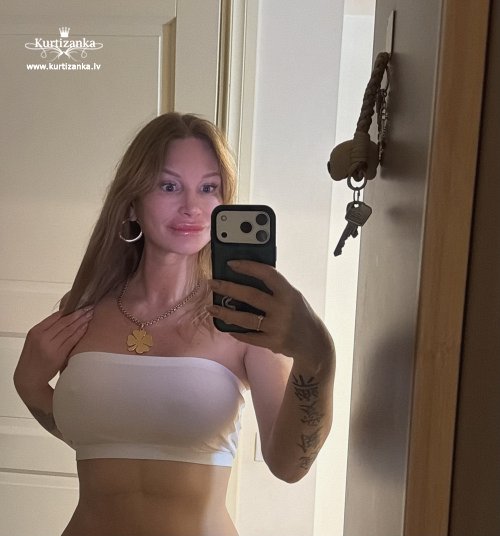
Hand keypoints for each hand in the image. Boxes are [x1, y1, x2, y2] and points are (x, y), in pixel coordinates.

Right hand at [14, 307, 92, 391]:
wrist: (28, 378)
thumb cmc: (33, 357)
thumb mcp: (35, 340)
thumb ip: (47, 329)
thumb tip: (65, 316)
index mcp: (36, 331)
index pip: (55, 317)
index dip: (69, 309)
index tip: (80, 304)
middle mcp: (43, 337)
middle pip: (64, 322)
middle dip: (78, 313)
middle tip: (90, 306)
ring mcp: (51, 346)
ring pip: (69, 330)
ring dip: (82, 321)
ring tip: (91, 314)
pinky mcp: (59, 355)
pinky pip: (72, 340)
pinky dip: (80, 332)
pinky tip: (86, 327)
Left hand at [207, 260, 333, 365]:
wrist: (314, 343)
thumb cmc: (300, 314)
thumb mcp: (293, 297)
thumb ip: (275, 288)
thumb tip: (246, 277)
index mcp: (289, 293)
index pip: (267, 274)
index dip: (248, 267)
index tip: (231, 263)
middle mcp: (283, 309)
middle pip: (250, 296)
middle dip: (228, 288)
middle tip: (212, 283)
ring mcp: (277, 328)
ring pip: (244, 319)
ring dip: (225, 313)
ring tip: (211, 308)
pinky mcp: (272, 343)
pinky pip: (249, 337)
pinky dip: (237, 332)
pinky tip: (226, 327)